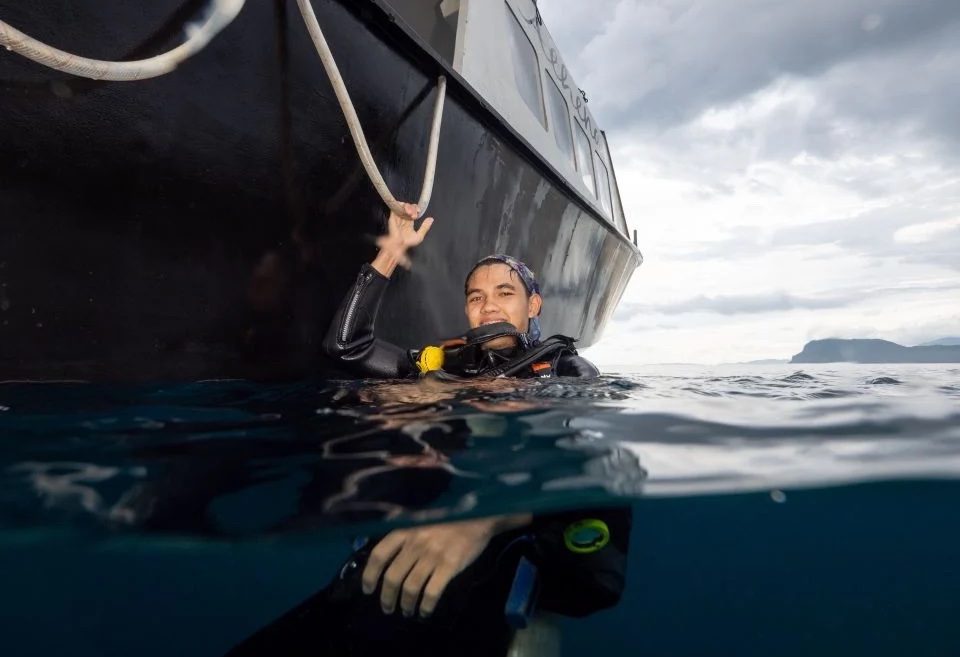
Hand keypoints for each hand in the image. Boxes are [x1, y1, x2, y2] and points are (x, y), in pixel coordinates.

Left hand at [361, 514, 528, 617]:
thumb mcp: (420, 519)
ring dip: (406, 604)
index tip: (368, 590)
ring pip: (411, 587)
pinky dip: (426, 606)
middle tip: (388, 608)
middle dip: (387, 597)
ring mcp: (432, 555)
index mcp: (404, 530)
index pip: (379, 555)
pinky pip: (432, 592)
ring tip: (407, 611)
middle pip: (393, 576)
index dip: (370, 576)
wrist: (479, 516)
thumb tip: (385, 556)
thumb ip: (402, 533)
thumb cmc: (448, 518)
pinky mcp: (449, 565)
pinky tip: (425, 611)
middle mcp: (415, 543)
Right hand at [372, 202, 433, 274]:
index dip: (416, 209)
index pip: (413, 210)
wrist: (400, 245)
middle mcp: (404, 218)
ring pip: (403, 205)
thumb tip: (431, 219)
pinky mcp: (393, 216)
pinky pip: (396, 206)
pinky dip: (401, 206)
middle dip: (413, 208)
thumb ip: (425, 227)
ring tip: (411, 213)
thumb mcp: (419, 236)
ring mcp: (398, 216)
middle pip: (409, 206)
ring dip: (408, 207)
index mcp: (409, 221)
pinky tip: (406, 212)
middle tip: (415, 215)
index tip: (419, 212)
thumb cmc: (407, 243)